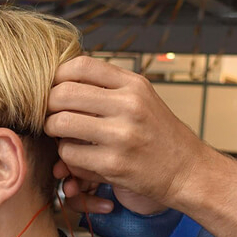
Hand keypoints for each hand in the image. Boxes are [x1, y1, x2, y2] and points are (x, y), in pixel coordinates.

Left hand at [45, 56, 211, 205]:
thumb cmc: (160, 134)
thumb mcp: (143, 97)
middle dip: (48, 105)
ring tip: (62, 134)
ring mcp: (121, 135)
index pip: (80, 66)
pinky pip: (69, 154)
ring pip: (60, 124)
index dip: (58, 76)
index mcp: (133, 85)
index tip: (55, 88)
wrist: (188, 171)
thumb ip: (109, 86)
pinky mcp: (113, 164)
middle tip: (52, 114)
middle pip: (63, 93)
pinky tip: (80, 156)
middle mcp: (128, 105)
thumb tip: (62, 78)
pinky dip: (67, 156)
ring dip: (53, 130)